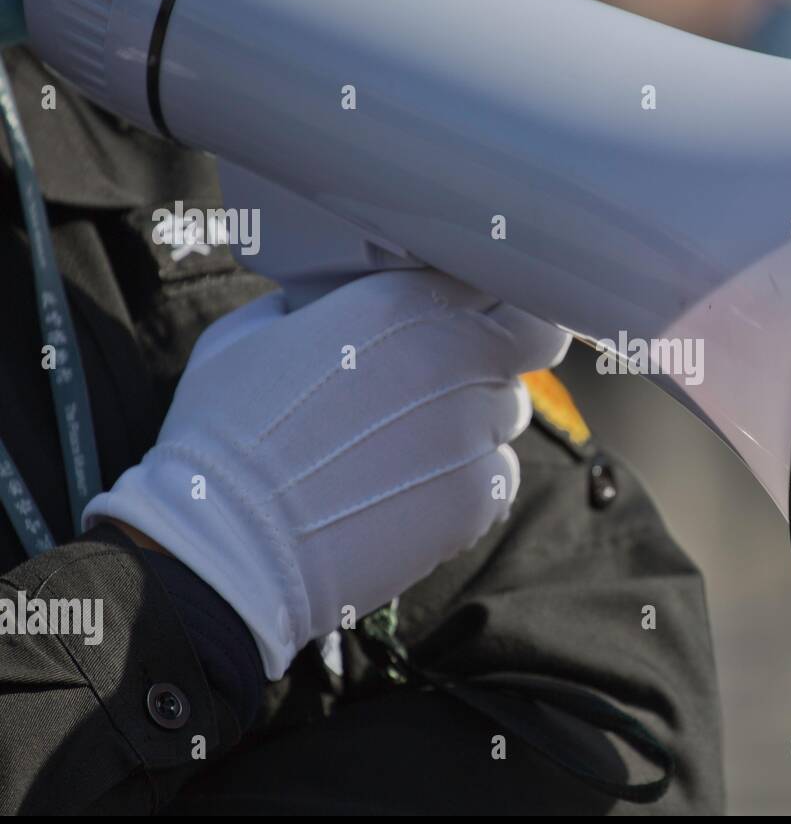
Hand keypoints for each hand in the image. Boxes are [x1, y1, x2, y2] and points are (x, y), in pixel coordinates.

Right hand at [84, 270, 569, 677]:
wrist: (226, 545)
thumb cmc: (225, 434)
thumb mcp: (254, 333)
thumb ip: (317, 305)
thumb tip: (335, 302)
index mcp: (403, 299)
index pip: (495, 278)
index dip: (486, 299)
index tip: (468, 314)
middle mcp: (456, 354)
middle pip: (533, 339)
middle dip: (510, 350)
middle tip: (470, 372)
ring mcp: (474, 428)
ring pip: (513, 411)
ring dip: (481, 421)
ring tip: (416, 447)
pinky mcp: (478, 495)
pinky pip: (500, 475)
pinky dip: (470, 482)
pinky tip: (414, 493)